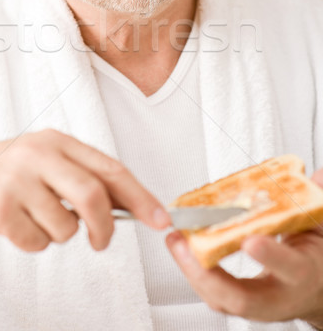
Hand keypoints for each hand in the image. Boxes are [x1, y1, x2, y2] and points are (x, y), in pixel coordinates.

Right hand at [0, 129, 169, 251]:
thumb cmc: (13, 172)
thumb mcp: (48, 160)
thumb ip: (85, 176)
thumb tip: (132, 205)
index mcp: (58, 140)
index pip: (110, 168)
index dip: (140, 196)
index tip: (160, 218)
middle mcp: (38, 154)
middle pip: (92, 196)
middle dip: (105, 227)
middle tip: (102, 241)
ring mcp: (17, 180)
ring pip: (65, 227)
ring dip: (59, 234)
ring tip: (39, 218)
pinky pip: (36, 242)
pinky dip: (35, 243)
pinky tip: (18, 225)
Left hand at [166, 169, 322, 326]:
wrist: (317, 291)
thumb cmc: (314, 259)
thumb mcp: (318, 229)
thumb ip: (315, 203)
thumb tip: (317, 177)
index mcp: (303, 275)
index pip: (290, 269)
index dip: (270, 256)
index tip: (250, 240)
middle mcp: (278, 297)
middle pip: (241, 298)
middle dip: (208, 273)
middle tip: (187, 245)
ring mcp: (256, 305)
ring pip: (220, 299)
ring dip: (191, 270)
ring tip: (175, 240)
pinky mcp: (237, 302)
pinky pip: (211, 292)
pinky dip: (192, 270)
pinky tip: (180, 247)